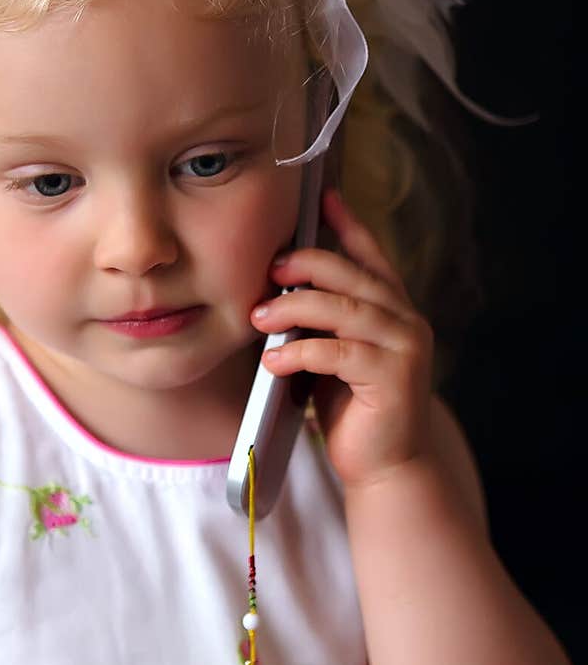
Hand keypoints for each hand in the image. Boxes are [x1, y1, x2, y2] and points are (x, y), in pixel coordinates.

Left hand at [251, 189, 434, 489]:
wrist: (385, 468)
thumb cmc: (353, 411)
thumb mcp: (332, 356)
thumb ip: (320, 323)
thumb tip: (275, 292)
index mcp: (392, 310)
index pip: (370, 255)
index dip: (347, 224)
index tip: (322, 195)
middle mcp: (405, 321)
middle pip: (353, 275)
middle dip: (307, 265)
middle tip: (269, 269)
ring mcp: (405, 348)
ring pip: (346, 310)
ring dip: (295, 309)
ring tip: (258, 318)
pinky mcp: (394, 379)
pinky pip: (339, 353)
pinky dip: (301, 353)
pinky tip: (274, 362)